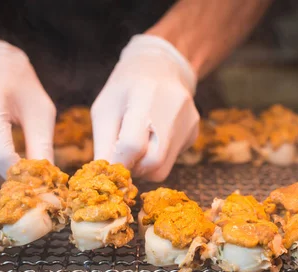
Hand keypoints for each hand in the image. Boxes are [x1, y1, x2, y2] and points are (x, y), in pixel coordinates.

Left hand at [92, 35, 198, 180]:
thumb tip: (103, 178)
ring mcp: (188, 122)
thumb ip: (103, 144)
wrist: (159, 68)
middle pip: (153, 163)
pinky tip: (154, 135)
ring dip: (145, 167)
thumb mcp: (104, 109)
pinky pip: (172, 159)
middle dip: (134, 168)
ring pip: (164, 168)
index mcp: (144, 95)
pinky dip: (158, 156)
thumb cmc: (125, 90)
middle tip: (123, 158)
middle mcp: (173, 108)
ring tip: (137, 146)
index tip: (111, 164)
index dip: (119, 161)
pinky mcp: (194, 133)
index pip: (132, 144)